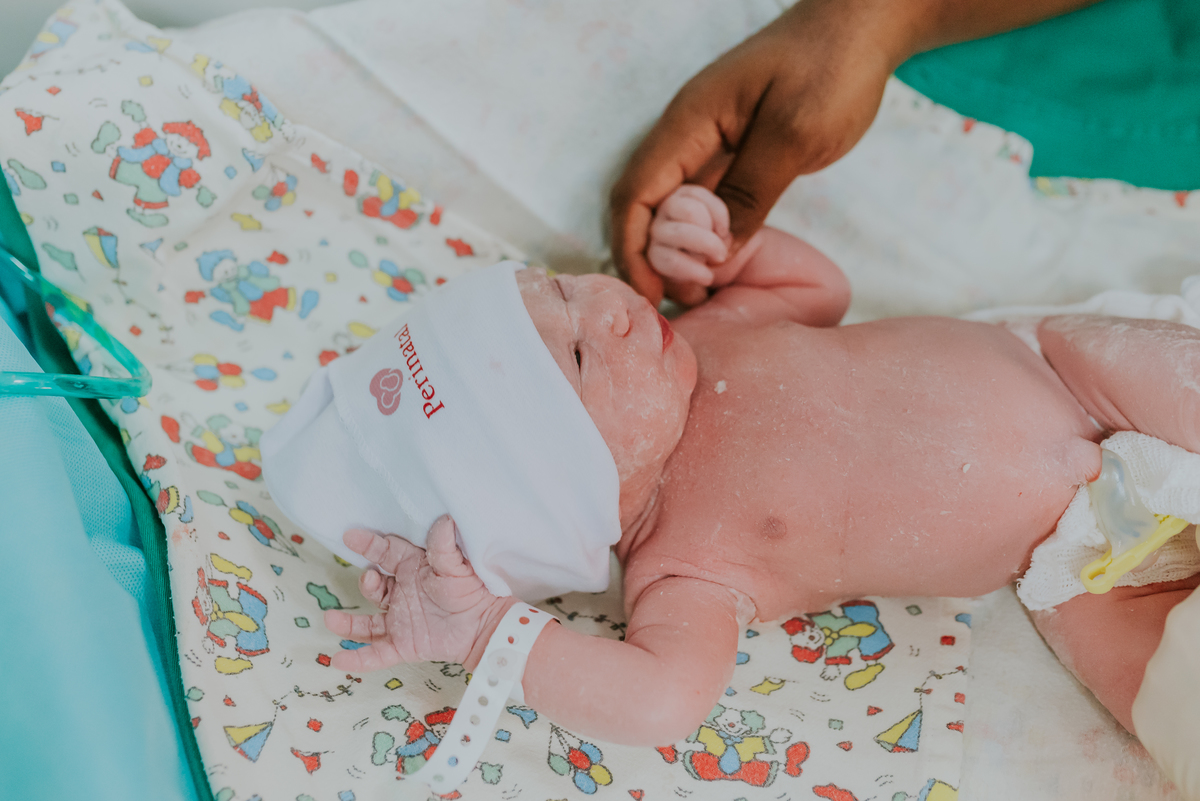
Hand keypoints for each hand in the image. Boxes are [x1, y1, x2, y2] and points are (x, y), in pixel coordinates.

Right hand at [324, 515, 513, 671]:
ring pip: (367, 621)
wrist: (486, 625)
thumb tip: (445, 519)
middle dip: (367, 581)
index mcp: (412, 568)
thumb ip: (445, 547)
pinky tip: (340, 659)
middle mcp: (401, 592)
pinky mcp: (403, 643)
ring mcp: (399, 619)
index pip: (385, 552)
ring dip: (348, 622)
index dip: (368, 544)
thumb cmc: (473, 590)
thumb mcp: (457, 567)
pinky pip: (377, 652)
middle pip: (374, 585)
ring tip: (332, 620)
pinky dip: (359, 658)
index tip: (351, 536)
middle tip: (371, 578)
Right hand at [611, 0, 905, 304]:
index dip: (634, 248)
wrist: (859, 28)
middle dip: (649, 258)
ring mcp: (706, 145)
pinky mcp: (730, 156)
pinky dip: (700, 240)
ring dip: (675, 253)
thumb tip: (713, 255)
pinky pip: (699, 204)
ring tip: (699, 295)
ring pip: (669, 209)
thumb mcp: (794, 133)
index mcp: (689, 123)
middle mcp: (686, 135)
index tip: (653, 294)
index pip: (636, 193)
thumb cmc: (830, 68)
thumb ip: (749, 192)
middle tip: (685, 303)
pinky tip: (715, 268)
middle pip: (642, 206)